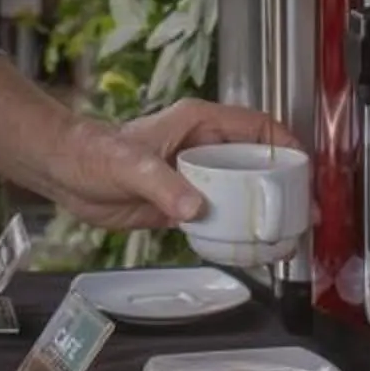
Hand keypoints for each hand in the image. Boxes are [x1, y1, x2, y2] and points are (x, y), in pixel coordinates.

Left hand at [32, 100, 297, 231]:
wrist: (66, 174)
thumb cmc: (93, 153)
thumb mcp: (130, 165)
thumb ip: (163, 185)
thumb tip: (196, 208)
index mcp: (199, 124)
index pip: (257, 127)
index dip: (285, 145)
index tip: (303, 169)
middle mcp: (203, 147)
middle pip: (257, 162)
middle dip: (282, 185)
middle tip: (300, 212)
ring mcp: (196, 176)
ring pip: (242, 191)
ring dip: (262, 211)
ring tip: (284, 234)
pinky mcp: (185, 202)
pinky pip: (221, 215)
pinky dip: (237, 229)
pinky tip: (250, 246)